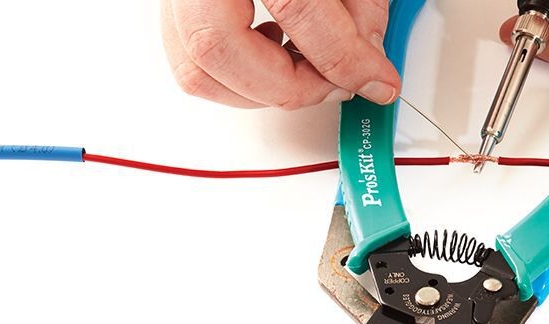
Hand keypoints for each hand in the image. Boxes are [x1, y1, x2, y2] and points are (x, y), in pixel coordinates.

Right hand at [161, 0, 401, 108]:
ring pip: (195, 70)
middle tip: (334, 83)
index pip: (294, 5)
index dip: (342, 57)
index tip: (373, 79)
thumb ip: (357, 3)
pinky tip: (270, 53)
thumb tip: (365, 57)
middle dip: (287, 85)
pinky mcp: (174, 7)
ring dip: (256, 90)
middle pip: (219, 49)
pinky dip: (233, 76)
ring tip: (303, 71)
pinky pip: (188, 63)